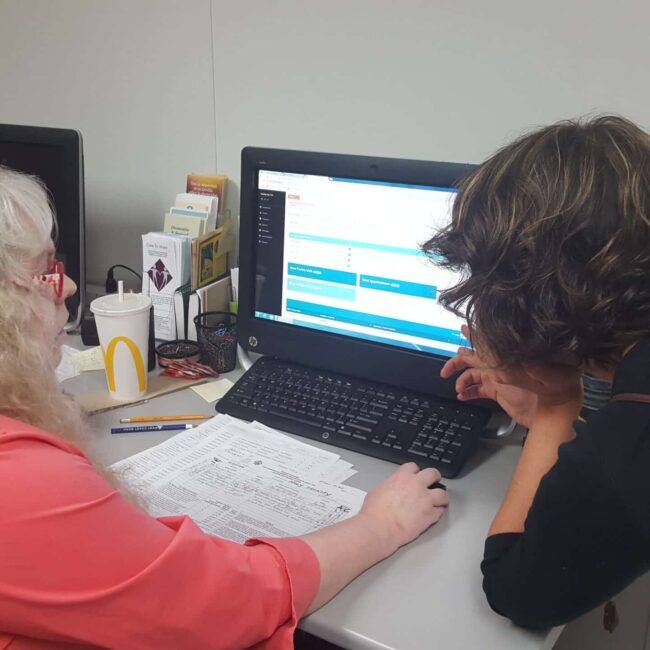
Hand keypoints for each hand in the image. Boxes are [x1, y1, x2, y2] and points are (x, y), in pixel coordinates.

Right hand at [359, 463, 448, 552]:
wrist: (380, 527)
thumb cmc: (375, 512)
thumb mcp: (378, 490)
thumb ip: (390, 486)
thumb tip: (391, 490)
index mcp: (402, 477)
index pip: (414, 467)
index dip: (416, 472)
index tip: (417, 475)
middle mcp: (416, 485)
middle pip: (433, 473)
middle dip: (435, 477)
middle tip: (435, 482)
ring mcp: (425, 500)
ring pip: (442, 493)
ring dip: (441, 497)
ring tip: (441, 500)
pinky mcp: (430, 515)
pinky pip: (440, 511)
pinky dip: (438, 512)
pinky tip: (434, 514)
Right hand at [441, 326, 581, 426]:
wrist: (558, 408)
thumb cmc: (558, 388)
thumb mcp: (551, 376)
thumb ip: (538, 369)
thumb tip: (525, 363)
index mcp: (510, 359)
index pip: (489, 344)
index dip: (475, 335)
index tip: (463, 328)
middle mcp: (501, 366)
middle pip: (473, 359)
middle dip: (457, 361)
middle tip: (446, 369)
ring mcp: (498, 378)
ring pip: (472, 374)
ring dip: (461, 379)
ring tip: (455, 386)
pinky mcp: (498, 391)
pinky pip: (478, 390)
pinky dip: (468, 392)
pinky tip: (462, 396)